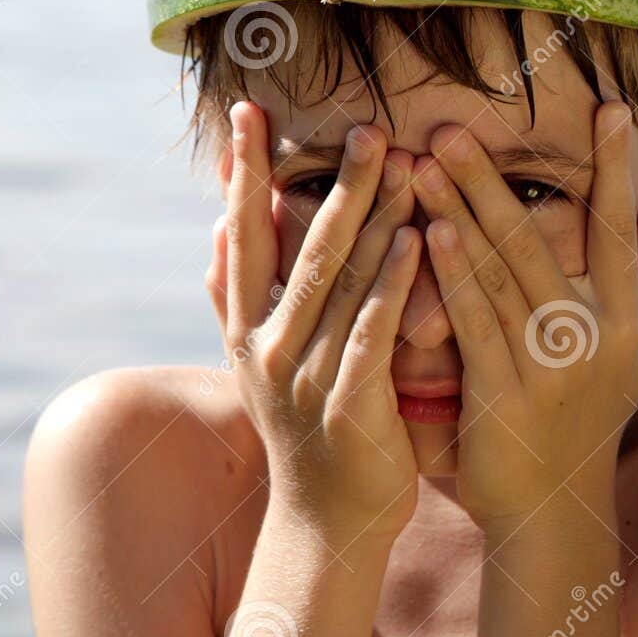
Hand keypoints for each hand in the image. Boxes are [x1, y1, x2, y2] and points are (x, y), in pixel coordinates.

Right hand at [206, 102, 422, 549]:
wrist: (329, 524)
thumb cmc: (308, 430)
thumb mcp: (259, 363)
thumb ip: (237, 298)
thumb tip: (218, 227)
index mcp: (246, 331)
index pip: (243, 237)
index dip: (246, 175)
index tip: (248, 113)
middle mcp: (267, 348)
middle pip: (302, 249)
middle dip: (335, 184)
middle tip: (365, 126)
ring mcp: (305, 378)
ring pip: (341, 283)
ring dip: (374, 219)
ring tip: (401, 161)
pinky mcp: (349, 406)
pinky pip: (373, 332)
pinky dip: (393, 283)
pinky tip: (419, 239)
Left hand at [409, 101, 637, 529]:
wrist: (554, 509)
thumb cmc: (592, 422)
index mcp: (630, 319)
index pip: (620, 229)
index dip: (617, 168)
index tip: (612, 108)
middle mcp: (597, 335)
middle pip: (542, 239)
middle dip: (496, 178)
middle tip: (456, 125)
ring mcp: (551, 365)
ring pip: (501, 271)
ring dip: (461, 210)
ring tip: (427, 159)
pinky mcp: (505, 394)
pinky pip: (476, 321)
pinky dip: (453, 273)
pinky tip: (429, 230)